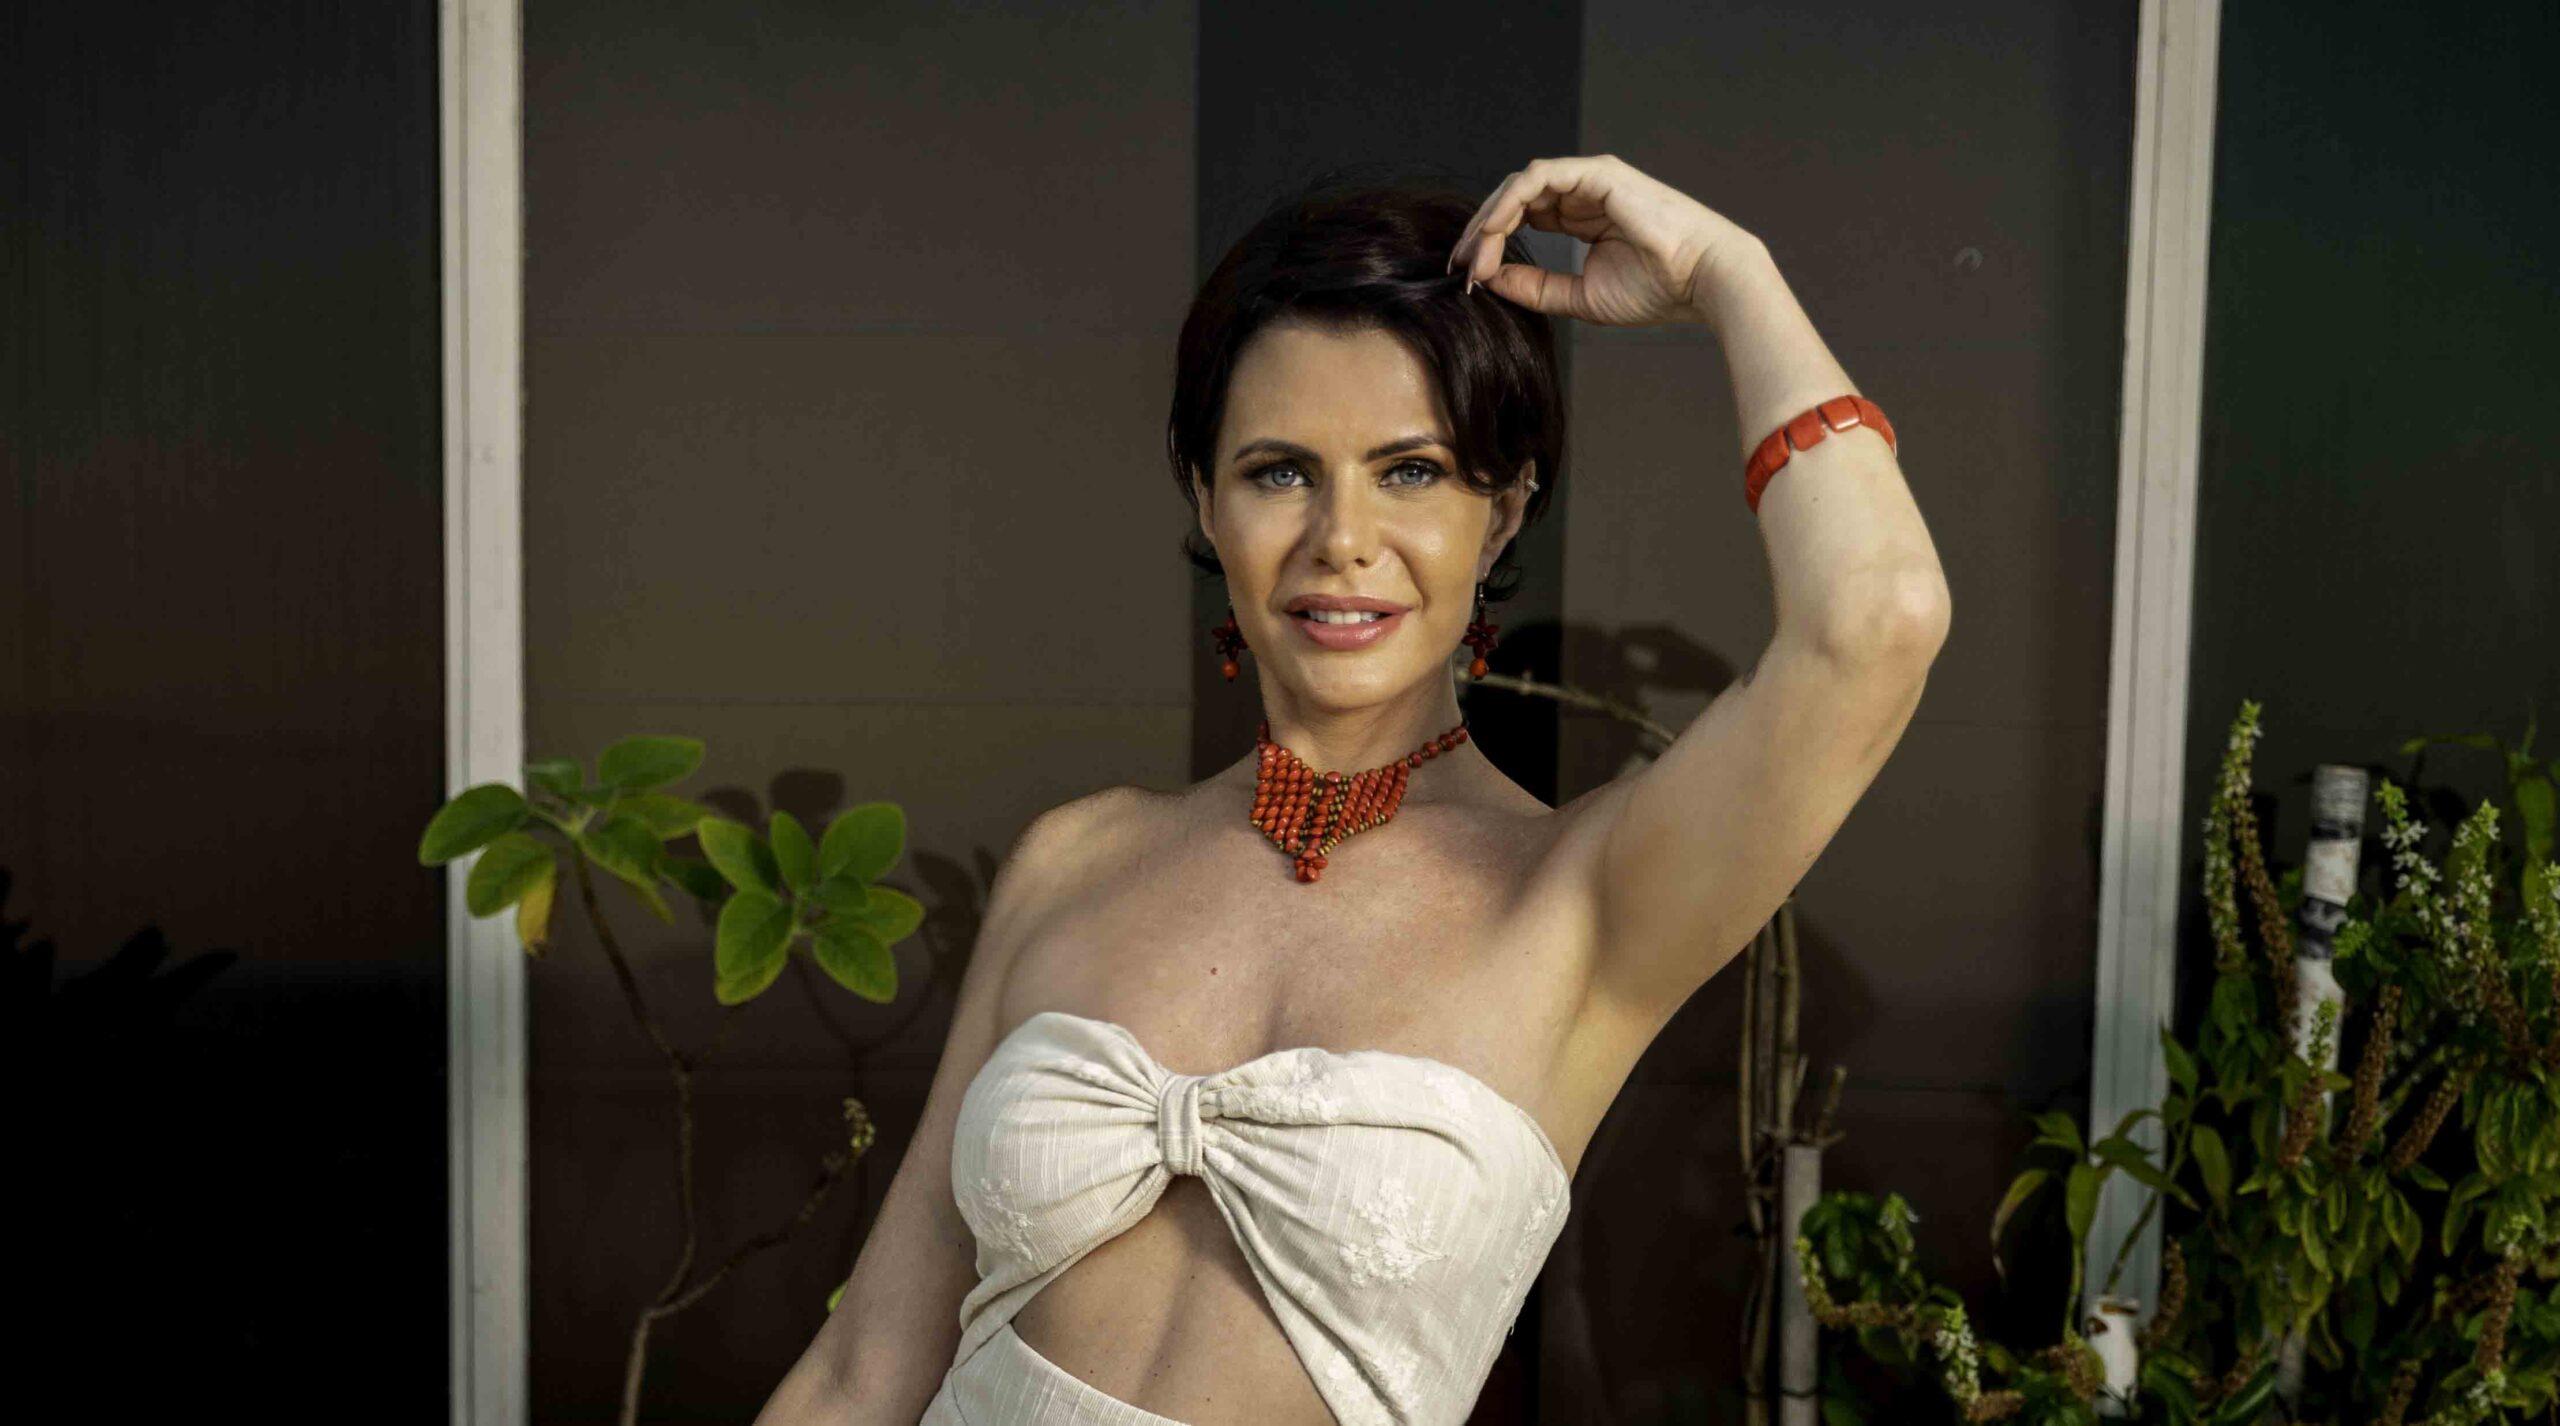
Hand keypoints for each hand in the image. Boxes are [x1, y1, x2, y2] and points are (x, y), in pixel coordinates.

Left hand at [1448, 154, 1762, 328]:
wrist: (1702, 281)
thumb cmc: (1656, 289)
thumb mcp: (1579, 296)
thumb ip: (1535, 287)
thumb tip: (1489, 279)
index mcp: (1582, 216)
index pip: (1522, 219)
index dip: (1491, 244)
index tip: (1469, 277)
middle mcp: (1583, 192)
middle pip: (1513, 200)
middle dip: (1480, 232)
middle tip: (1457, 264)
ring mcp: (1589, 178)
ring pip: (1518, 187)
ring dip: (1489, 221)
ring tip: (1473, 255)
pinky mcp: (1596, 172)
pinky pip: (1536, 178)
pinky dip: (1509, 204)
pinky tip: (1493, 234)